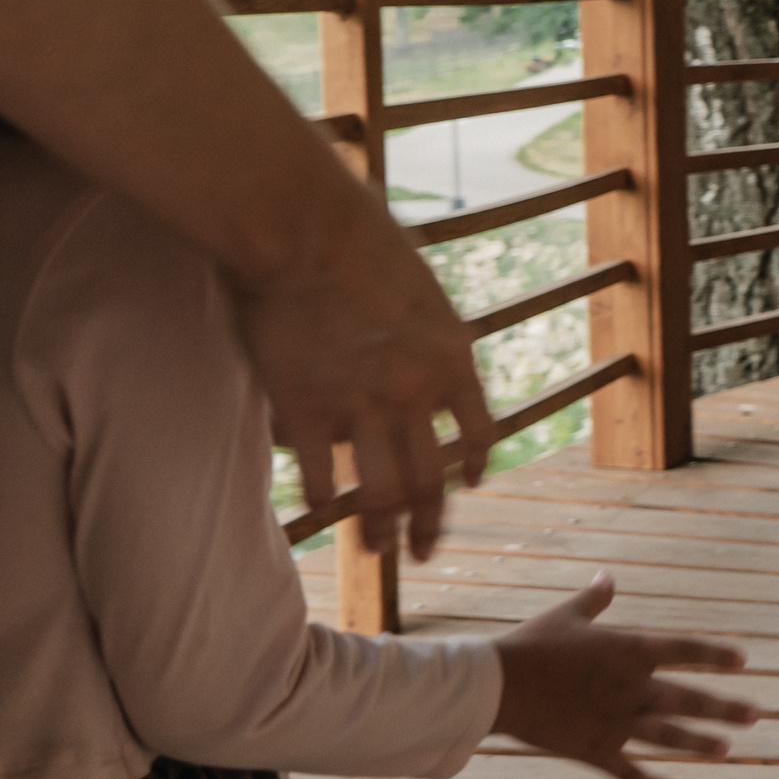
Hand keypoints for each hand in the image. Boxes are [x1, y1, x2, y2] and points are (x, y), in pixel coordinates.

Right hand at [229, 202, 492, 560]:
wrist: (302, 224)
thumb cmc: (359, 234)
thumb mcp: (420, 284)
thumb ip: (429, 330)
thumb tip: (429, 344)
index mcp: (452, 359)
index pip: (477, 435)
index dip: (471, 469)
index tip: (464, 489)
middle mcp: (415, 393)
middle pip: (431, 481)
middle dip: (430, 525)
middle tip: (424, 553)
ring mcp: (360, 407)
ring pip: (380, 495)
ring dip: (380, 533)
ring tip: (375, 551)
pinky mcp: (305, 411)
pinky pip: (320, 478)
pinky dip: (323, 500)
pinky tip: (320, 510)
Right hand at [490, 575, 757, 778]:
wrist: (498, 686)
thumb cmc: (532, 644)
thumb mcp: (566, 616)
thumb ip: (595, 600)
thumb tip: (608, 577)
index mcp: (628, 650)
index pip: (685, 650)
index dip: (715, 654)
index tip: (742, 660)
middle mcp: (631, 688)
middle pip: (688, 699)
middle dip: (724, 707)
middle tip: (755, 715)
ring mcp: (616, 723)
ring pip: (668, 736)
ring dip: (699, 743)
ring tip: (726, 750)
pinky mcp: (595, 751)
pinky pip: (628, 771)